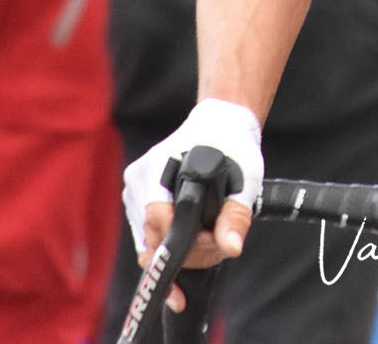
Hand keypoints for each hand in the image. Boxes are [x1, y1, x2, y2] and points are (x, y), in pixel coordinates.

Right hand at [123, 99, 262, 306]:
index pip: (159, 221)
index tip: (214, 249)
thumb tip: (232, 247)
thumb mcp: (244, 180)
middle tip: (222, 243)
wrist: (220, 125)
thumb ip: (235, 216)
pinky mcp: (136, 200)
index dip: (186, 244)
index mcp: (160, 168)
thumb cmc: (232, 147)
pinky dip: (172, 244)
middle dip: (191, 252)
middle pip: (153, 238)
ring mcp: (134, 191)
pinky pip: (148, 235)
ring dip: (182, 251)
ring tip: (213, 240)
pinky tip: (195, 246)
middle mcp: (139, 180)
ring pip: (149, 242)